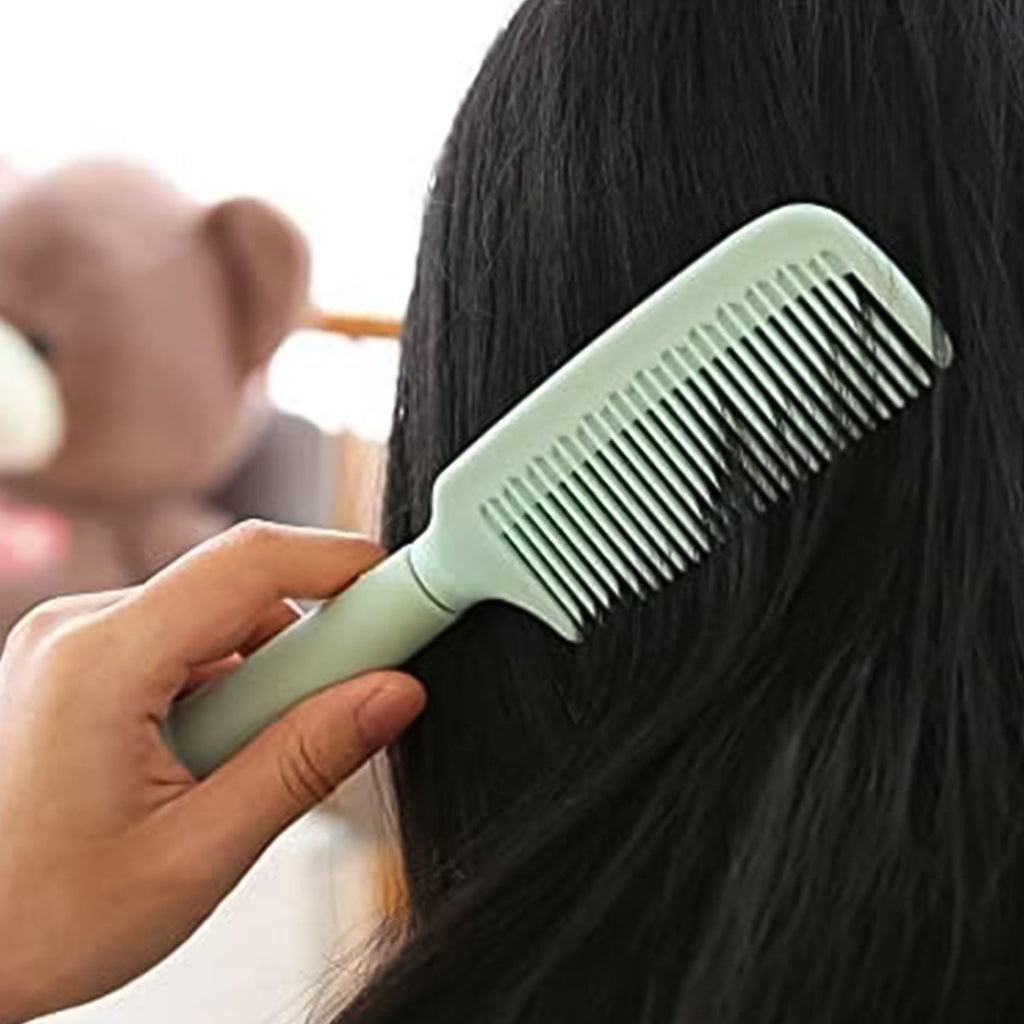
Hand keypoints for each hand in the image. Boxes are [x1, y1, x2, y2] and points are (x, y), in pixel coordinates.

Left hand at [0, 522, 425, 1023]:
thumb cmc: (35, 921)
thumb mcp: (195, 854)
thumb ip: (304, 763)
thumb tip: (394, 694)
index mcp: (100, 661)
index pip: (251, 562)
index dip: (344, 565)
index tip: (409, 595)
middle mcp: (81, 629)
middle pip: (241, 594)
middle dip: (307, 652)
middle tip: (342, 721)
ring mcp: (77, 644)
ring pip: (220, 625)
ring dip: (263, 685)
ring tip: (238, 776)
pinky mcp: (84, 664)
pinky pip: (186, 649)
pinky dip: (226, 694)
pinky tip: (206, 763)